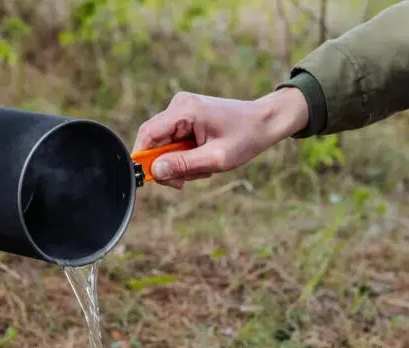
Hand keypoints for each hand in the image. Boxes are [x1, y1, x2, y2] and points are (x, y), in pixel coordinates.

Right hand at [132, 87, 308, 188]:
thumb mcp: (216, 159)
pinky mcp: (185, 116)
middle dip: (167, 165)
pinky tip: (203, 158)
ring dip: (179, 163)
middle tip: (185, 181)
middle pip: (154, 142)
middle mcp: (179, 105)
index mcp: (186, 110)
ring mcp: (182, 109)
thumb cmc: (245, 137)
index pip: (148, 134)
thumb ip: (184, 165)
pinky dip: (185, 156)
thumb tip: (155, 171)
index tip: (152, 179)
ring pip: (164, 145)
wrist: (264, 122)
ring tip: (203, 168)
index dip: (143, 159)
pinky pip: (174, 142)